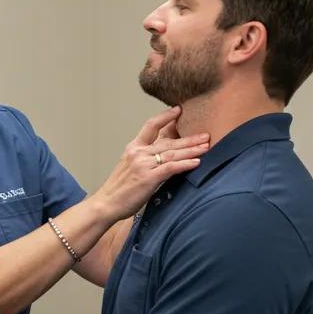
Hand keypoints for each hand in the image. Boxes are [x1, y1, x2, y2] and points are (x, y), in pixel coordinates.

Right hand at [92, 108, 208, 219]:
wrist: (106, 203)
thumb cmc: (119, 189)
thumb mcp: (130, 167)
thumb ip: (146, 158)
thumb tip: (164, 156)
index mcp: (133, 148)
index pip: (151, 125)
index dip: (165, 116)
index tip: (178, 109)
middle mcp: (138, 153)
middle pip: (168, 141)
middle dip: (189, 138)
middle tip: (206, 135)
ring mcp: (143, 164)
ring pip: (172, 153)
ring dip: (192, 150)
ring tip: (206, 146)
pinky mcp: (148, 178)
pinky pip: (171, 168)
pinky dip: (185, 164)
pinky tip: (196, 162)